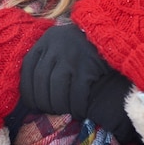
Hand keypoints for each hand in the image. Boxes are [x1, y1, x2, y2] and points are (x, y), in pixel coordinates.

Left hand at [20, 24, 136, 141]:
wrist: (115, 33)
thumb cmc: (87, 43)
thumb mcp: (63, 43)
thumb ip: (49, 59)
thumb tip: (35, 91)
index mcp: (47, 40)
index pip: (27, 69)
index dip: (28, 91)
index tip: (33, 104)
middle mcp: (57, 46)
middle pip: (41, 82)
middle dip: (44, 102)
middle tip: (51, 111)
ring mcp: (73, 56)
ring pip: (57, 90)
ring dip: (59, 106)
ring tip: (65, 112)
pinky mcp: (89, 66)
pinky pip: (77, 94)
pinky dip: (77, 106)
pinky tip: (79, 110)